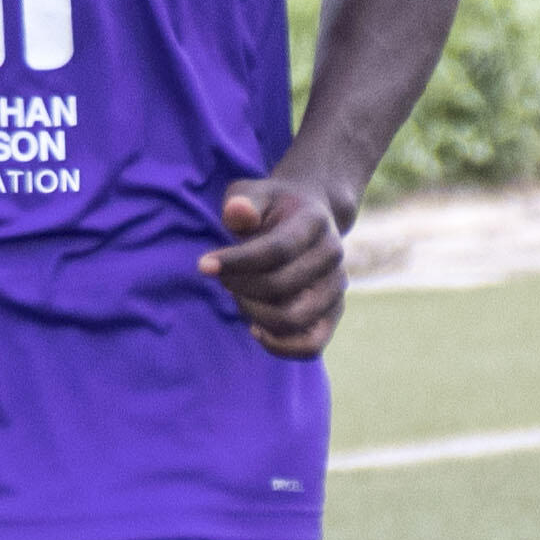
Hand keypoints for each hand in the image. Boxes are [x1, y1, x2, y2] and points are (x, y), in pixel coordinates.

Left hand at [200, 173, 347, 358]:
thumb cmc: (271, 207)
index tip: (202, 265)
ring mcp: (336, 286)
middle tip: (223, 279)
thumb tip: (238, 212)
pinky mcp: (333, 312)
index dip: (237, 261)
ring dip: (254, 313)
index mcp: (315, 221)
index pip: (276, 249)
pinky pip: (311, 345)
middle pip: (280, 285)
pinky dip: (280, 346)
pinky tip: (254, 329)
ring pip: (293, 318)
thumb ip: (243, 202)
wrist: (305, 219)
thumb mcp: (253, 193)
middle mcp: (332, 254)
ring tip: (238, 297)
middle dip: (240, 286)